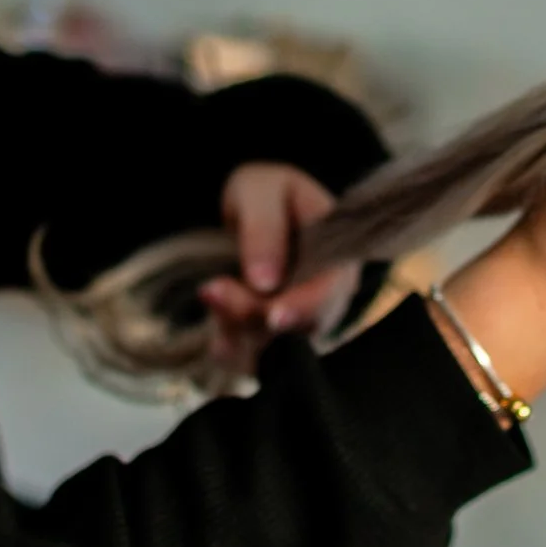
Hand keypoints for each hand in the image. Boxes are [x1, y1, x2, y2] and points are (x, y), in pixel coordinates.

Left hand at [197, 162, 359, 373]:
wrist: (249, 213)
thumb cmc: (265, 194)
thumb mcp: (261, 190)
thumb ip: (264, 227)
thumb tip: (265, 281)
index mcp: (337, 257)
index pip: (331, 292)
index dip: (306, 308)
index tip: (273, 315)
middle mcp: (325, 299)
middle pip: (298, 325)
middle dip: (253, 315)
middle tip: (211, 290)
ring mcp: (297, 324)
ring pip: (269, 345)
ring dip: (234, 327)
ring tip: (208, 293)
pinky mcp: (268, 340)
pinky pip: (248, 356)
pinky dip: (228, 345)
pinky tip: (214, 327)